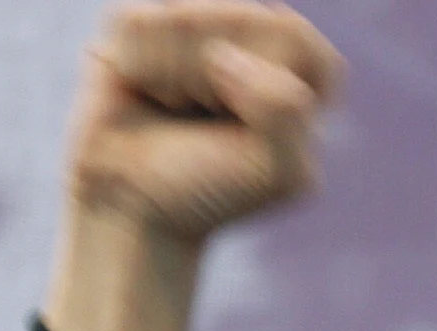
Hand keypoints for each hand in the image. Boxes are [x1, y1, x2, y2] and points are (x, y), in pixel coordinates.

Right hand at [67, 3, 342, 245]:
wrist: (136, 205)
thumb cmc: (214, 188)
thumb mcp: (280, 173)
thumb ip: (287, 111)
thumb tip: (223, 56)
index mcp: (299, 67)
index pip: (299, 39)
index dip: (273, 85)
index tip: (254, 128)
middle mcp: (247, 34)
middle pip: (245, 19)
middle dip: (222, 86)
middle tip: (209, 121)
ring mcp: (192, 21)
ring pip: (188, 17)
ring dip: (176, 80)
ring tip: (177, 107)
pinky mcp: (137, 23)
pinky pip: (139, 21)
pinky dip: (138, 68)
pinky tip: (143, 90)